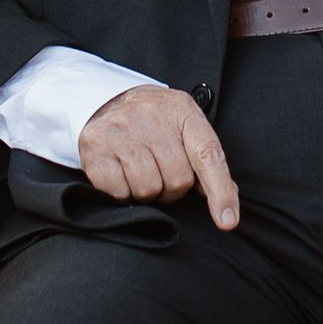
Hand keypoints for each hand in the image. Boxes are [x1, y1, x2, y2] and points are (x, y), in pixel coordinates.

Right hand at [77, 86, 239, 228]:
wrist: (109, 102)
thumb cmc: (157, 125)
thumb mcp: (186, 131)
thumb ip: (208, 163)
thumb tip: (226, 206)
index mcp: (183, 111)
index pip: (208, 155)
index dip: (220, 192)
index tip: (227, 221)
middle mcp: (151, 115)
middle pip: (178, 179)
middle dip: (173, 188)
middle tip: (161, 173)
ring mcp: (121, 128)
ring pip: (148, 189)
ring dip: (147, 192)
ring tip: (141, 172)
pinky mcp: (95, 145)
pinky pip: (118, 192)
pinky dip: (122, 193)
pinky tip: (121, 173)